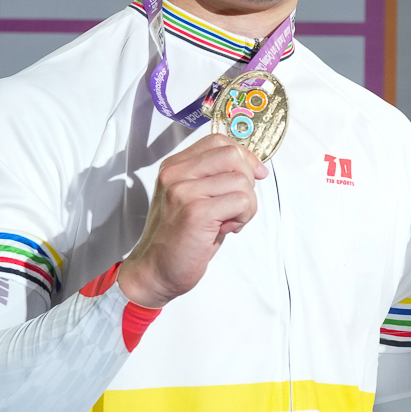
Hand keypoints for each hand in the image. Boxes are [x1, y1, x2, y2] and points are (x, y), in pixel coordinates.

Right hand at [115, 135, 266, 308]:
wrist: (155, 270)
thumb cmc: (181, 238)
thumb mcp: (195, 198)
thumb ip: (216, 178)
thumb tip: (255, 168)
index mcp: (174, 166)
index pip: (218, 141)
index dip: (244, 156)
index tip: (254, 175)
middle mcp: (175, 173)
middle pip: (231, 155)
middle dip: (247, 181)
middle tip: (237, 205)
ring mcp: (183, 191)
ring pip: (241, 180)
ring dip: (246, 205)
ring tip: (229, 221)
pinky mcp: (195, 211)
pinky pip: (241, 201)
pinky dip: (243, 217)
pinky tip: (226, 229)